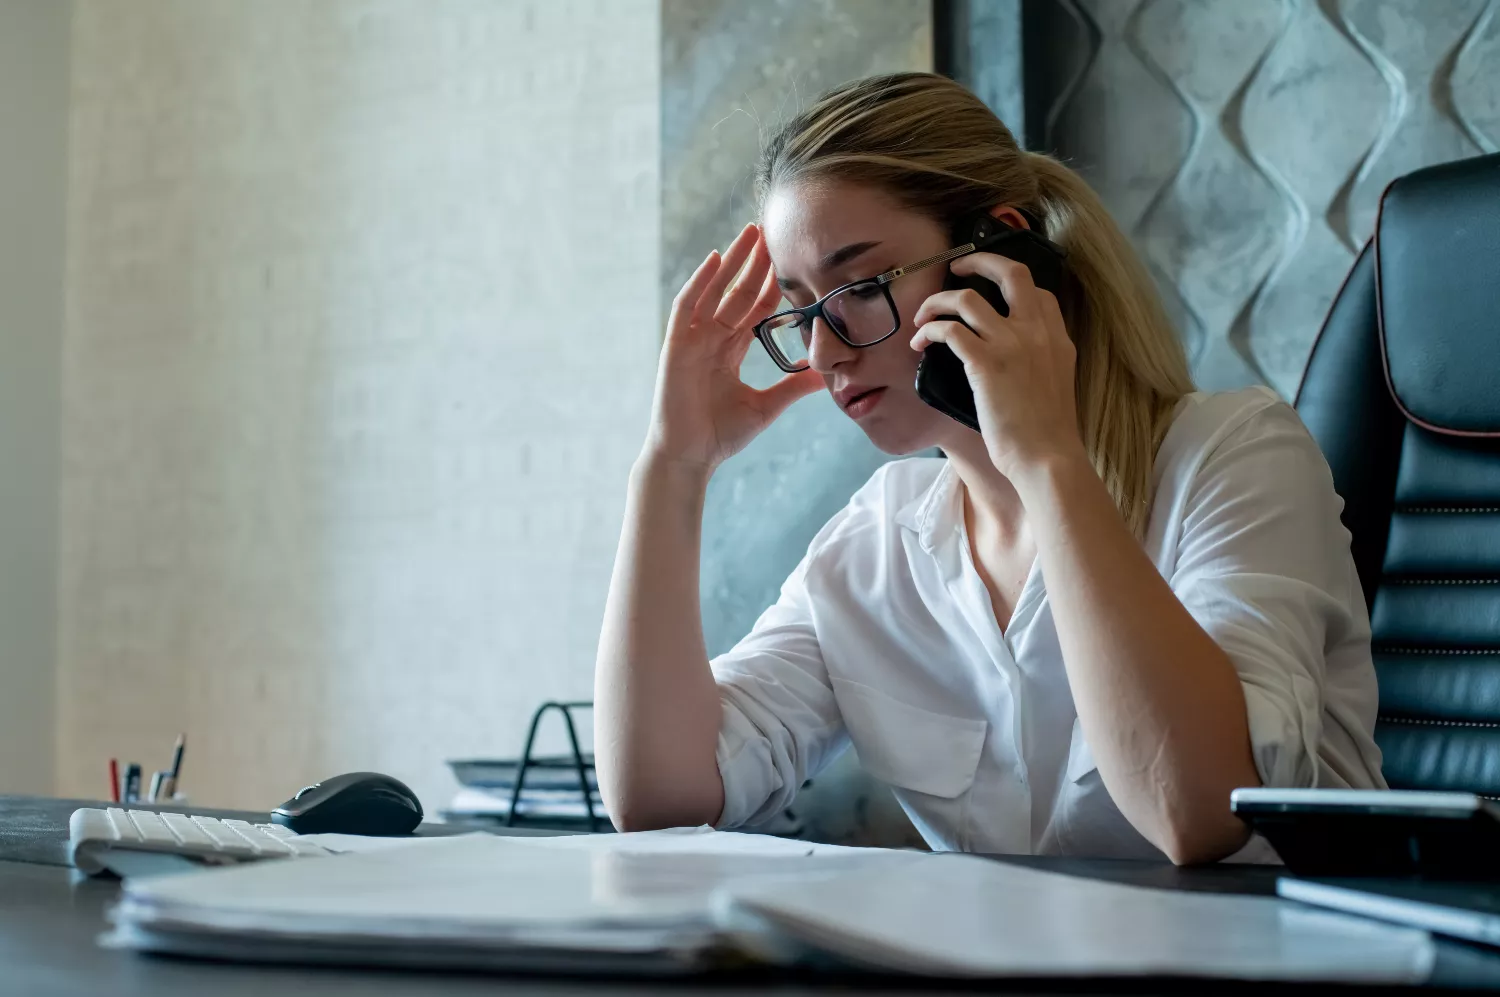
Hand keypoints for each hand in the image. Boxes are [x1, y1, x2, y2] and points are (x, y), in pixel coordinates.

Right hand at [644, 223, 823, 471]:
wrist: (690, 457)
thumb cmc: (719, 435)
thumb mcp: (767, 407)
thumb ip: (793, 387)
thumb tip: (829, 377)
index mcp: (729, 351)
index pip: (754, 308)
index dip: (771, 283)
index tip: (790, 259)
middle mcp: (711, 339)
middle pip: (736, 292)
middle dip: (754, 262)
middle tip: (772, 231)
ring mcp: (692, 340)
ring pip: (714, 290)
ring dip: (731, 261)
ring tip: (750, 233)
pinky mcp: (675, 346)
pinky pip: (687, 306)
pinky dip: (700, 282)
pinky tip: (716, 259)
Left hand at [911, 254, 1086, 479]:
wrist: (1048, 458)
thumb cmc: (1047, 434)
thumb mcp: (1054, 386)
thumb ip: (1039, 362)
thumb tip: (1011, 360)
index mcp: (1057, 338)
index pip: (1038, 290)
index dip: (1009, 282)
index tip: (990, 290)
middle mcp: (1037, 332)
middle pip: (1010, 272)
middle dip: (978, 261)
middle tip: (956, 268)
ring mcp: (1011, 344)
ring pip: (966, 298)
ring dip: (937, 301)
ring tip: (922, 317)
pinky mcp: (986, 363)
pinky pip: (948, 329)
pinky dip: (928, 330)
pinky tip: (919, 344)